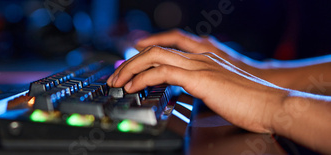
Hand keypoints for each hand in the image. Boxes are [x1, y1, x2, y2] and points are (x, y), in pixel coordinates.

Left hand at [107, 46, 288, 132]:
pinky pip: (162, 72)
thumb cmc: (250, 102)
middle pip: (154, 50)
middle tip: (115, 76)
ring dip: (129, 68)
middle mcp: (199, 57)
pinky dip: (142, 78)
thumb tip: (186, 94)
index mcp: (203, 59)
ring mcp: (199, 65)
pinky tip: (133, 87)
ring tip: (117, 82)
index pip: (166, 50)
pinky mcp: (199, 78)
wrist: (272, 104)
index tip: (128, 69)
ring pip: (154, 57)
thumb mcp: (219, 92)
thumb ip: (201, 88)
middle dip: (129, 62)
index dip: (143, 57)